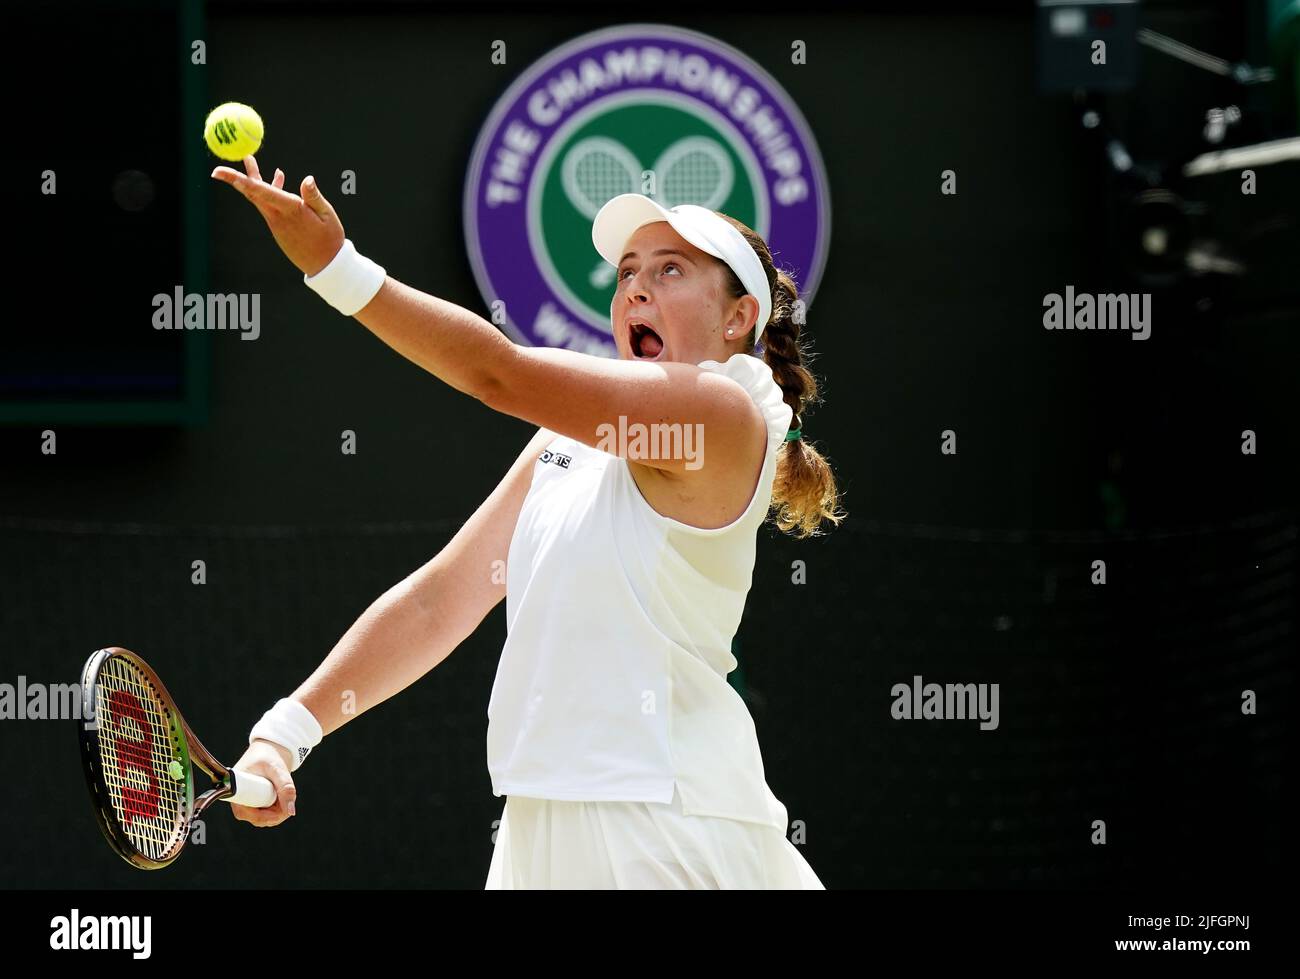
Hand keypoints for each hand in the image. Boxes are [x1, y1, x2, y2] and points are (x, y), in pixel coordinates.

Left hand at [210, 155, 345, 277]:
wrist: (325, 266)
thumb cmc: (329, 240)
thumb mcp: (327, 216)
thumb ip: (314, 196)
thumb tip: (307, 178)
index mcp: (291, 210)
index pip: (260, 191)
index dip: (239, 179)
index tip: (218, 171)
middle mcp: (278, 216)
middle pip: (252, 194)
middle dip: (236, 178)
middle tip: (219, 168)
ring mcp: (276, 223)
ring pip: (260, 198)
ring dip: (254, 179)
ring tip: (250, 161)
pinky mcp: (279, 227)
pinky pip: (270, 205)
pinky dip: (271, 190)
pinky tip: (279, 178)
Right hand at [228, 738, 297, 827]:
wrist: (272, 747)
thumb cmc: (269, 755)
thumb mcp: (278, 769)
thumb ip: (286, 788)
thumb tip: (291, 811)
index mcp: (236, 788)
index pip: (243, 812)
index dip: (261, 817)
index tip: (279, 812)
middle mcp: (239, 797)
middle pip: (255, 818)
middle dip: (274, 815)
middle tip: (288, 801)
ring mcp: (247, 800)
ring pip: (263, 818)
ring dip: (277, 813)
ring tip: (286, 795)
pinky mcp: (256, 801)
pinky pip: (266, 813)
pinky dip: (277, 810)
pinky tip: (283, 798)